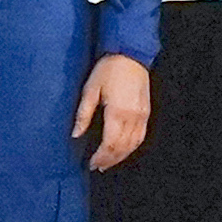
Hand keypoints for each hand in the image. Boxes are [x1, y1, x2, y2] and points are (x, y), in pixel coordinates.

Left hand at [73, 53, 152, 171]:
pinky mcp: (146, 112)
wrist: (130, 54)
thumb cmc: (108, 69)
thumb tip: (75, 134)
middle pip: (122, 148)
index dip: (100, 157)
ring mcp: (141, 116)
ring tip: (109, 163)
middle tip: (98, 166)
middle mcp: (132, 117)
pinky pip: (141, 137)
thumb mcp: (90, 89)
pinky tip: (124, 150)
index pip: (109, 144)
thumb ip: (83, 114)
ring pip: (133, 145)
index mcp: (116, 112)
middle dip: (109, 160)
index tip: (91, 163)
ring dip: (121, 157)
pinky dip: (132, 147)